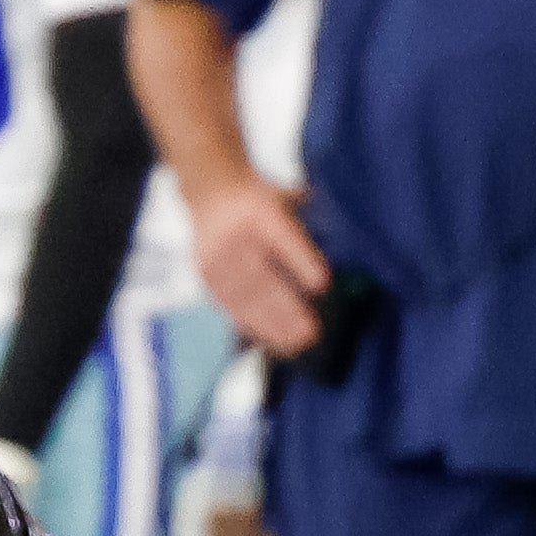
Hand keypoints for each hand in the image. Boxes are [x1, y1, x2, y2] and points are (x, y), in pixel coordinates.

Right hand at [191, 175, 331, 359]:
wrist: (210, 191)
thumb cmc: (259, 199)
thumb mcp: (283, 197)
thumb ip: (304, 227)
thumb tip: (329, 260)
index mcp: (258, 209)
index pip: (282, 236)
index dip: (301, 261)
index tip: (322, 284)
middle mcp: (233, 235)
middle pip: (261, 276)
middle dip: (287, 308)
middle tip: (311, 332)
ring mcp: (216, 257)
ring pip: (245, 298)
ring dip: (272, 324)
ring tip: (297, 344)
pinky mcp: (206, 276)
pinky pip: (230, 305)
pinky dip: (252, 325)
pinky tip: (272, 340)